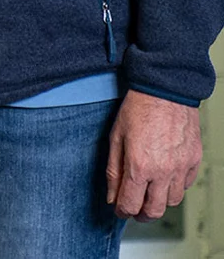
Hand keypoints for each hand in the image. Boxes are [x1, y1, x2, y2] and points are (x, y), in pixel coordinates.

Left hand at [106, 90, 201, 220]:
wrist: (165, 90)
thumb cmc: (138, 109)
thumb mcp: (115, 138)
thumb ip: (113, 171)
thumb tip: (111, 196)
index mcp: (139, 166)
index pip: (130, 204)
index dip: (121, 211)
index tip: (118, 209)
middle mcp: (163, 171)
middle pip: (154, 210)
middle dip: (141, 214)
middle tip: (134, 210)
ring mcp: (182, 167)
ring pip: (172, 201)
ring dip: (159, 201)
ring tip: (148, 191)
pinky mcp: (194, 161)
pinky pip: (186, 185)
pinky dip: (174, 186)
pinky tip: (164, 177)